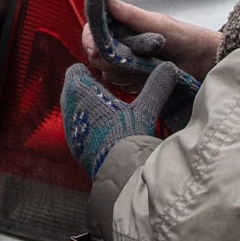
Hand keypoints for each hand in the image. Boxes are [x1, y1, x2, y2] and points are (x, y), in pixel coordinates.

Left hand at [59, 62, 193, 178]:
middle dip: (86, 88)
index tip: (100, 76)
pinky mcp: (73, 146)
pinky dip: (86, 124)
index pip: (75, 71)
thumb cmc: (128, 136)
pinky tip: (103, 130)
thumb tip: (170, 67)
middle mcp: (70, 109)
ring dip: (86, 107)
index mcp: (81, 93)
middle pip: (72, 89)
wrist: (118, 173)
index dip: (87, 71)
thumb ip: (157, 86)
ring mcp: (69, 129)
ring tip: (106, 111)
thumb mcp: (145, 109)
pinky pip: (76, 127)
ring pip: (73, 109)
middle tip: (105, 91)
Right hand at [86, 0, 223, 81]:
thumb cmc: (187, 38)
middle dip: (111, 58)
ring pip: (109, 73)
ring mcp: (129, 65)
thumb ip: (131, 14)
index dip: (90, 39)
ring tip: (146, 65)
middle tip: (129, 57)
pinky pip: (122, 86)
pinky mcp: (136, 82)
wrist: (206, 63)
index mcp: (125, 26)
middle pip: (98, 56)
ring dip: (125, 71)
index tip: (94, 46)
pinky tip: (146, 78)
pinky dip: (132, 83)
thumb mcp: (158, 23)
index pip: (94, 31)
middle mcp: (123, 45)